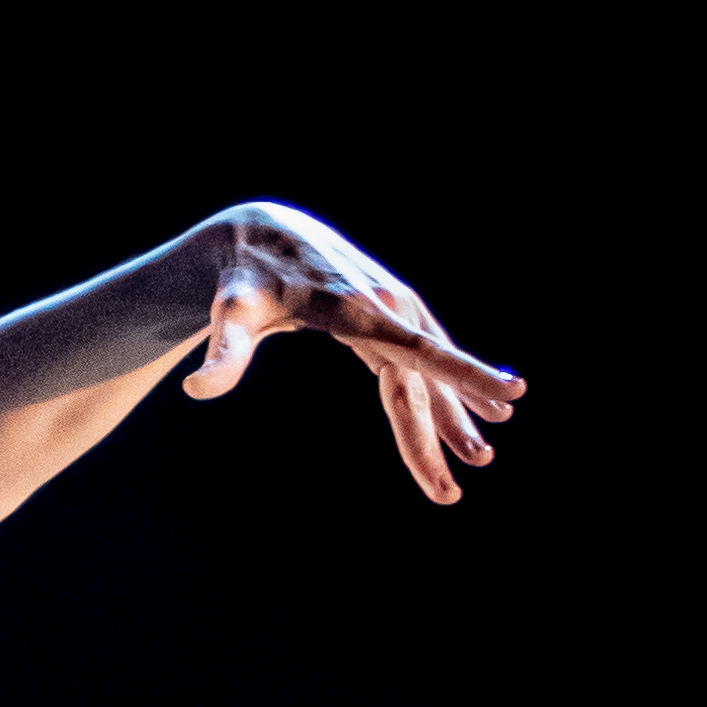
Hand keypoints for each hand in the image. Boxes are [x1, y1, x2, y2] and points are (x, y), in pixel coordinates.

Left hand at [184, 207, 522, 505]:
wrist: (260, 235)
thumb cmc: (244, 279)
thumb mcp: (230, 315)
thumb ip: (224, 354)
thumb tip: (198, 388)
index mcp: (360, 312)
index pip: (420, 350)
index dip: (464, 376)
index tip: (508, 394)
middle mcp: (387, 308)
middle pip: (424, 378)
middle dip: (448, 427)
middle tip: (471, 472)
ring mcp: (393, 310)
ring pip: (428, 373)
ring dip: (454, 416)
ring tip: (477, 457)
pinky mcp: (389, 316)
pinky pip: (421, 362)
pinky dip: (443, 392)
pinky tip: (466, 419)